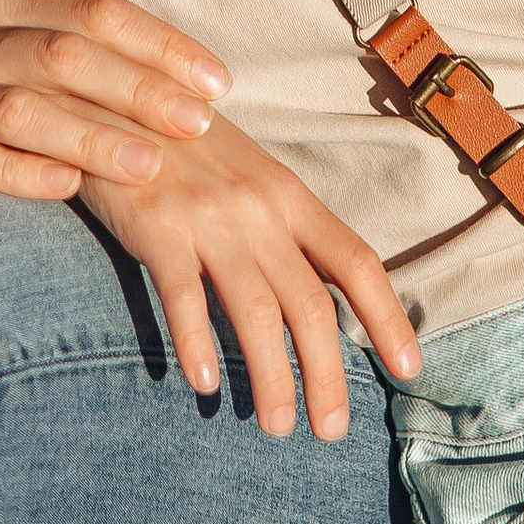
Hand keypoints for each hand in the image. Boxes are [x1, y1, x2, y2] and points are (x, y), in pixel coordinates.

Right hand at [0, 0, 233, 197]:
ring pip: (19, 107)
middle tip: (202, 124)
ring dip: (91, 136)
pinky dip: (15, 173)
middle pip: (65, 54)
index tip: (219, 81)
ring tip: (151, 169)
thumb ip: (51, 40)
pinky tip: (62, 192)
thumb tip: (157, 74)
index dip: (159, 44)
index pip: (91, 11)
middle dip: (141, 89)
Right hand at [79, 116, 422, 440]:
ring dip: (271, 376)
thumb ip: (283, 225)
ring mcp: (208, 217)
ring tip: (275, 427)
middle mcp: (259, 208)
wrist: (115, 91)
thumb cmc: (185, 142)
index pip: (356, 261)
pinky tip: (205, 384)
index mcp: (289, 195)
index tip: (408, 370)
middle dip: (328, 373)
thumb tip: (322, 292)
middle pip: (311, 303)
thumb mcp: (248, 172)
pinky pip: (183, 295)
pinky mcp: (155, 224)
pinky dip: (195, 342)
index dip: (388, 317)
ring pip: (254, 311)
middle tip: (332, 431)